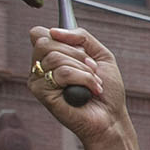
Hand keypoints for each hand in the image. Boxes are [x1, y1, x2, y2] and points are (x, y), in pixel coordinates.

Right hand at [26, 26, 131, 149]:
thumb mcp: (101, 56)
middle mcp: (39, 67)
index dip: (60, 37)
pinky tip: (90, 92)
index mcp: (50, 56)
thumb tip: (54, 31)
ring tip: (94, 84)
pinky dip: (83, 79)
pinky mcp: (41, 92)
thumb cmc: (107, 91)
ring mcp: (37, 79)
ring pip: (56, 57)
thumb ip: (82, 37)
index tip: (81, 50)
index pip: (39, 33)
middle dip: (78, 55)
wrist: (112, 118)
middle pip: (46, 41)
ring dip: (84, 70)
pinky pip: (61, 73)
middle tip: (93, 70)